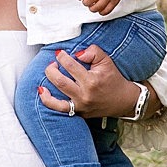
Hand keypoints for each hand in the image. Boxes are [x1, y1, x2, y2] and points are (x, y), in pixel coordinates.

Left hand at [38, 44, 156, 119]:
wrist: (123, 100)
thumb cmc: (113, 79)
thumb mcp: (106, 61)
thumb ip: (93, 52)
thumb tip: (77, 54)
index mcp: (92, 81)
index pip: (71, 65)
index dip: (62, 57)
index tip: (60, 53)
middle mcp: (85, 95)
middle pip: (60, 82)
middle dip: (51, 70)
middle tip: (52, 63)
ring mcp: (80, 106)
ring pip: (57, 100)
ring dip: (47, 87)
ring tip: (48, 75)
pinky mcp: (79, 113)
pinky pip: (60, 110)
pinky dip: (49, 102)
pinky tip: (43, 93)